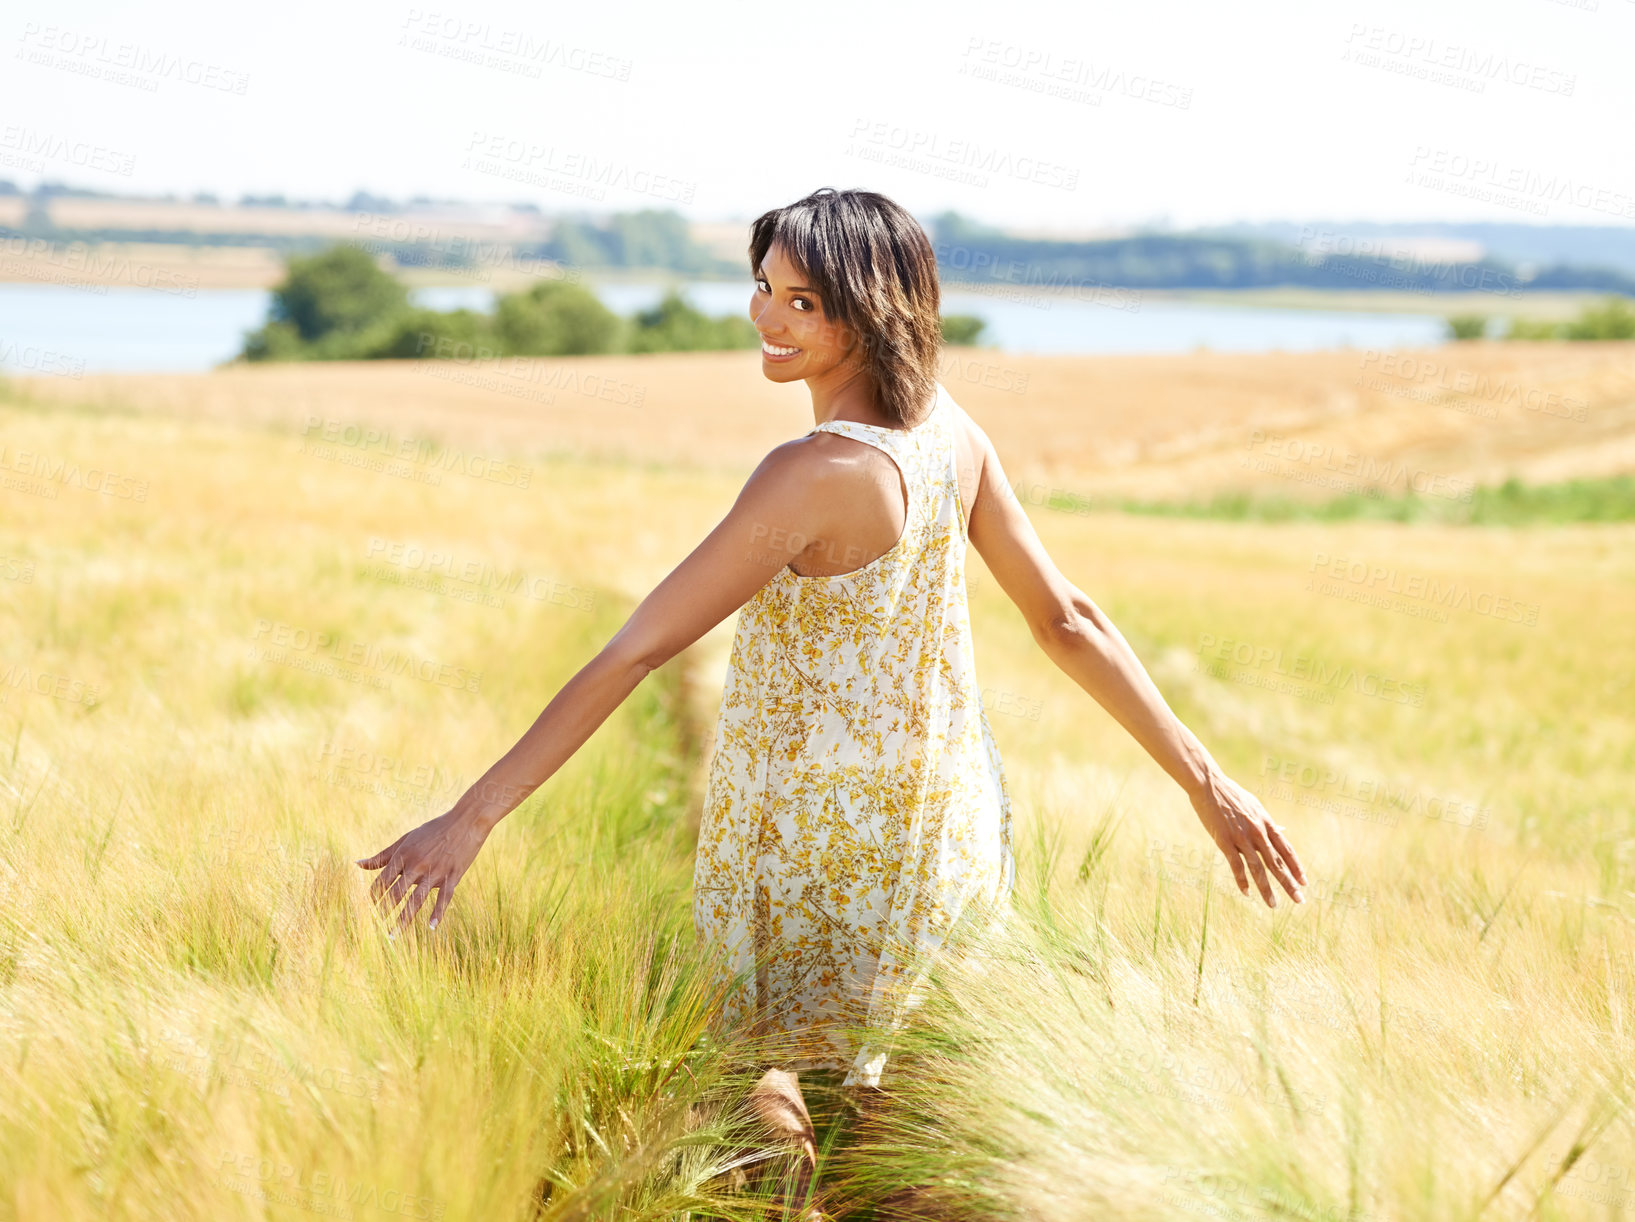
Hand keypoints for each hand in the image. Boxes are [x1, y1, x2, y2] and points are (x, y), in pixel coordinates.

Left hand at [356, 807, 490, 932]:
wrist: (466, 821)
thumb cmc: (433, 830)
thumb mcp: (406, 840)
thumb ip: (382, 855)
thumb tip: (357, 864)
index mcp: (404, 855)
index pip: (383, 881)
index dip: (374, 896)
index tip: (370, 907)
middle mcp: (417, 865)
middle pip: (396, 894)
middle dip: (384, 911)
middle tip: (376, 927)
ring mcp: (435, 872)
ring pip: (416, 901)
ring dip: (403, 920)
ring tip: (393, 935)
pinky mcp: (452, 876)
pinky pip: (443, 899)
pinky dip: (437, 913)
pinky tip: (431, 927)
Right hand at [1187, 770, 1306, 906]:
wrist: (1208, 784)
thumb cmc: (1230, 794)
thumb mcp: (1254, 805)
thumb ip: (1266, 821)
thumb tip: (1280, 830)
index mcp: (1266, 823)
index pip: (1286, 850)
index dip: (1296, 867)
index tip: (1304, 882)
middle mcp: (1258, 832)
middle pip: (1277, 863)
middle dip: (1289, 883)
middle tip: (1299, 900)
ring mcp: (1242, 837)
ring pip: (1258, 868)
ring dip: (1266, 888)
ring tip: (1273, 905)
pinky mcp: (1224, 840)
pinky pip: (1236, 865)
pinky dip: (1242, 881)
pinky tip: (1247, 893)